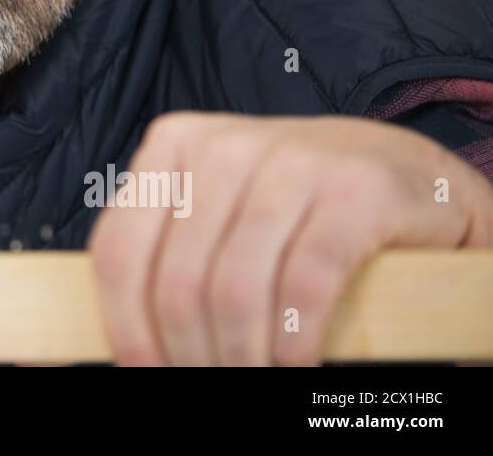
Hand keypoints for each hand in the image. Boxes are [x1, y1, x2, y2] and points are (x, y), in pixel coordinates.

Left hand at [88, 111, 492, 364]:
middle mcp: (225, 146)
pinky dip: (294, 343)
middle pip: (177, 280)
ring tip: (253, 379)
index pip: (119, 248)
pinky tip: (296, 365)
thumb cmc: (295, 208)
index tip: (143, 371)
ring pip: (235, 290)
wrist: (407, 173)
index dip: (124, 325)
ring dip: (240, 357)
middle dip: (189, 352)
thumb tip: (121, 338)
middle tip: (210, 382)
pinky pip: (303, 286)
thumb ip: (168, 253)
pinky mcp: (354, 192)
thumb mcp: (219, 211)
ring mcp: (292, 161)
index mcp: (174, 145)